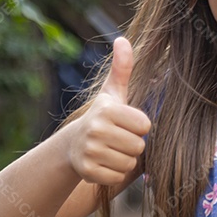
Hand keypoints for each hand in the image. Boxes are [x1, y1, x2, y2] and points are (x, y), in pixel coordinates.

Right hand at [66, 36, 151, 185]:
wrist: (72, 145)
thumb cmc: (102, 117)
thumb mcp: (112, 93)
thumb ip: (122, 68)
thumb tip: (123, 39)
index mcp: (107, 109)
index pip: (145, 125)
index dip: (137, 126)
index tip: (123, 123)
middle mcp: (96, 129)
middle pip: (138, 146)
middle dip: (131, 145)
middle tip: (116, 139)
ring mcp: (89, 151)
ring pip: (129, 163)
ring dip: (123, 160)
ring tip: (109, 151)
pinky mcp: (86, 171)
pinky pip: (117, 177)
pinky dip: (113, 174)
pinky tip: (102, 163)